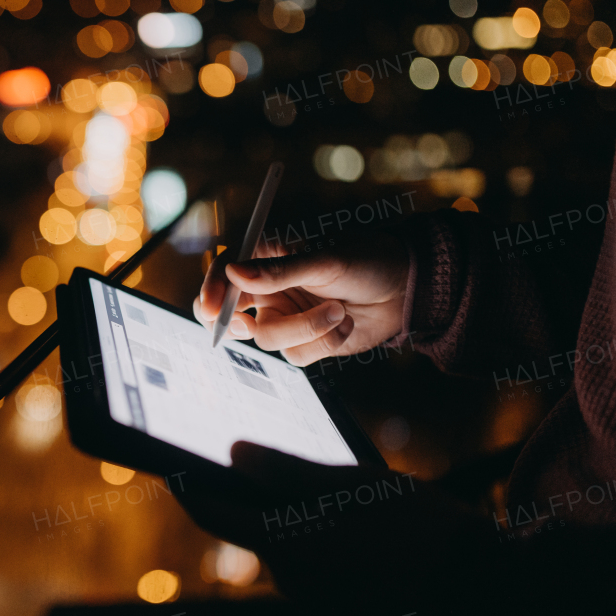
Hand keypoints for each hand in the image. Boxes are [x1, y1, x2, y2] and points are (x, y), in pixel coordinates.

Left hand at [174, 442, 496, 603]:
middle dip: (255, 497)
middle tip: (262, 458)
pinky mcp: (341, 608)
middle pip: (253, 528)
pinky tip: (354, 517)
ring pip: (289, 544)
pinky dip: (322, 537)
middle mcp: (291, 578)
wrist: (481, 587)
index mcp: (286, 545)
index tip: (173, 465)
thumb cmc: (416, 527)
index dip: (189, 486)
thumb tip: (234, 452)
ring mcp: (316, 599)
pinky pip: (317, 563)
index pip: (214, 513)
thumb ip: (285, 471)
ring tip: (328, 484)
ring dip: (297, 517)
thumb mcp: (351, 483)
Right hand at [193, 233, 408, 366]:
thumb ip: (279, 270)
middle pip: (226, 315)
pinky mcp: (304, 343)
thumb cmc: (366, 261)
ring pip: (268, 340)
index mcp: (266, 259)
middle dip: (231, 324)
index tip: (211, 308)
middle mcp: (268, 291)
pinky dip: (323, 344)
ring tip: (338, 310)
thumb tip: (234, 271)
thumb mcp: (325, 261)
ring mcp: (284, 319)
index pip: (223, 272)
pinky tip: (344, 325)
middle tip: (246, 326)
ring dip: (306, 329)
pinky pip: (295, 356)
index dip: (211, 290)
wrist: (405, 289)